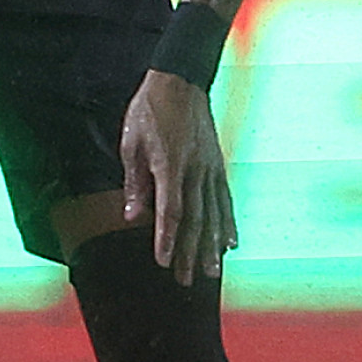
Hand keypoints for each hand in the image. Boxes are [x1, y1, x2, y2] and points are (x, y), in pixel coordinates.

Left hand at [120, 69, 236, 284]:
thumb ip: (135, 182)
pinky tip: (230, 243)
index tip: (164, 262)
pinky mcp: (217, 164)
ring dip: (211, 245)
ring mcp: (210, 168)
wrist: (179, 81)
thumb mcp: (131, 142)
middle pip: (193, 219)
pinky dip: (228, 222)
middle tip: (186, 280)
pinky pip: (224, 199)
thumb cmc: (149, 110)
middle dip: (189, 252)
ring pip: (213, 214)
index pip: (169, 211)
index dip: (167, 238)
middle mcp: (194, 170)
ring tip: (210, 271)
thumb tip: (132, 216)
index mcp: (169, 164)